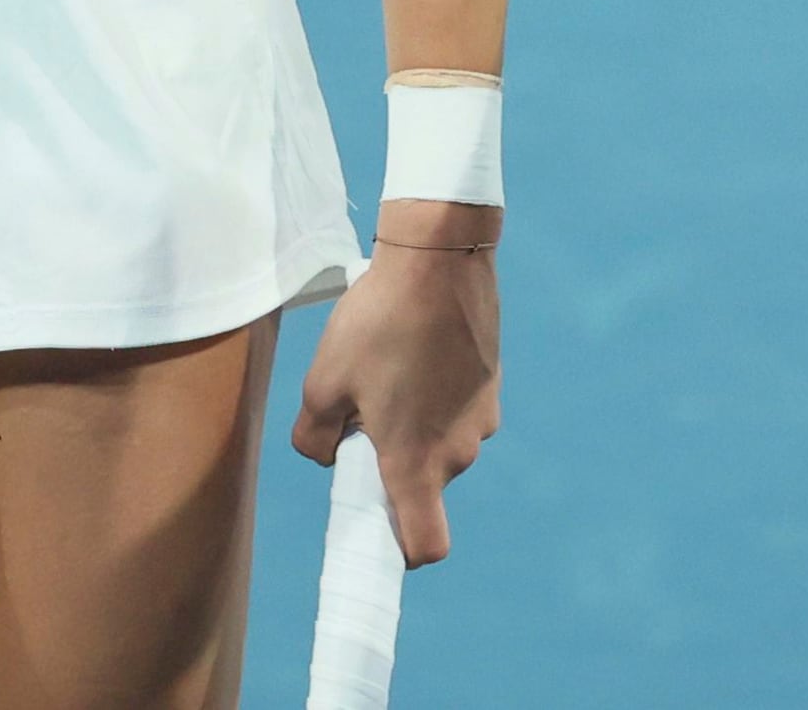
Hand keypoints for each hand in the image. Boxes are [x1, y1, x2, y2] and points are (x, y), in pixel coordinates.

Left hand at [291, 199, 498, 564]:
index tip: (376, 530)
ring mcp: (482, 416)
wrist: (439, 256)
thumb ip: (316, 437)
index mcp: (416, 462)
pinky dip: (434, 394)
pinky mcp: (491, 382)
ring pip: (440, 441)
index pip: (426, 545)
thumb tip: (329, 454)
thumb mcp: (322, 382)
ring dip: (414, 424)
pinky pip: (456, 407)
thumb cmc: (377, 323)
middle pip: (424, 484)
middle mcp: (459, 450)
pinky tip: (413, 347)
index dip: (401, 552)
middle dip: (392, 463)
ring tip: (387, 367)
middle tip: (360, 412)